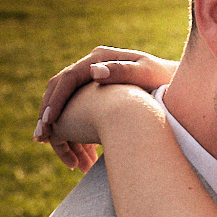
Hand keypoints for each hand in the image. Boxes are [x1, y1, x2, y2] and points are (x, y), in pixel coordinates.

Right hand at [34, 46, 177, 169]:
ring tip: (64, 156)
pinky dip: (75, 135)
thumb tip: (95, 72)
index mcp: (98, 59)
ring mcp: (92, 82)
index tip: (49, 124)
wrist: (176, 85)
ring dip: (61, 131)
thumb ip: (122, 72)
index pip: (67, 80)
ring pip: (67, 106)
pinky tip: (79, 156)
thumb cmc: (165, 81)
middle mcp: (91, 67)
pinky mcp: (97, 97)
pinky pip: (78, 115)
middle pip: (59, 92)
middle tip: (40, 139)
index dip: (55, 102)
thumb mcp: (147, 75)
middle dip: (48, 117)